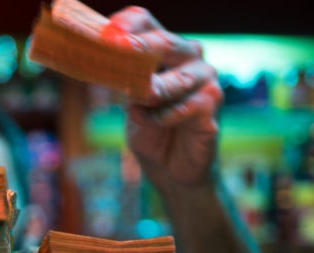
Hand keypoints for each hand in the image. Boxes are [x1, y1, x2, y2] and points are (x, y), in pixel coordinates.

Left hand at [101, 7, 222, 187]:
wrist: (169, 169)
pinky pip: (183, 110)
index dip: (127, 25)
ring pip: (176, 80)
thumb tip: (102, 66)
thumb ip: (123, 82)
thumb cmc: (150, 129)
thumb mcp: (130, 102)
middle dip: (140, 47)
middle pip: (165, 43)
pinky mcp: (211, 109)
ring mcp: (205, 82)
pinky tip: (144, 120)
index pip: (146, 22)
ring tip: (136, 98)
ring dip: (152, 89)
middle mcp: (190, 58)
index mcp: (167, 49)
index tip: (107, 35)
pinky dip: (160, 117)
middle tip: (118, 49)